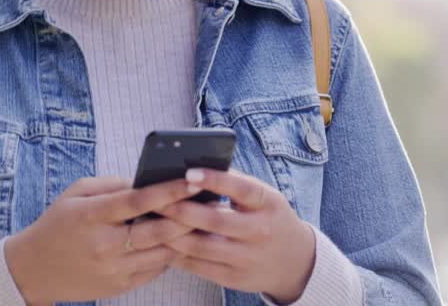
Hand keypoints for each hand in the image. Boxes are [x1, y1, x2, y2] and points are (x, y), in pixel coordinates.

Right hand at [4, 175, 200, 304]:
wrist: (34, 269)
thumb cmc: (58, 223)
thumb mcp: (76, 194)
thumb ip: (113, 185)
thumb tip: (149, 181)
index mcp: (91, 216)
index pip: (137, 201)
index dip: (168, 190)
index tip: (193, 179)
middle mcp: (104, 245)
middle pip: (157, 231)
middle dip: (189, 215)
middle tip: (213, 201)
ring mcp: (113, 269)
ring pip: (162, 252)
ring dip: (186, 236)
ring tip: (206, 220)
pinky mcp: (120, 285)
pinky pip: (156, 268)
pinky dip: (171, 253)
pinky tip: (183, 239)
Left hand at [155, 169, 315, 303]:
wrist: (294, 260)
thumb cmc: (269, 217)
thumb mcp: (263, 197)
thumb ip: (235, 184)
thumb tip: (195, 169)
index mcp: (268, 203)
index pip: (241, 189)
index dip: (215, 180)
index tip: (189, 172)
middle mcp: (260, 231)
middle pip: (215, 221)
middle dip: (181, 209)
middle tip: (155, 199)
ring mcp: (248, 258)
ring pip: (202, 247)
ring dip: (173, 234)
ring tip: (153, 222)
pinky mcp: (236, 278)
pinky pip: (200, 267)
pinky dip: (179, 255)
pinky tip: (163, 244)